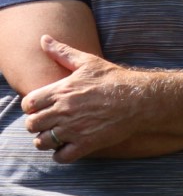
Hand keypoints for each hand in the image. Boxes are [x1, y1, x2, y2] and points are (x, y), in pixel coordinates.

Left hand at [22, 34, 141, 162]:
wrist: (140, 98)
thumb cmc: (114, 79)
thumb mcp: (88, 62)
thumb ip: (62, 52)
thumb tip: (43, 38)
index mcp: (60, 91)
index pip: (28, 104)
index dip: (32, 107)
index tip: (42, 107)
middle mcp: (63, 111)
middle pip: (32, 124)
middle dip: (38, 124)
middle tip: (50, 122)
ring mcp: (74, 129)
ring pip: (42, 142)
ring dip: (46, 140)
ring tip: (56, 136)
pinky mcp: (86, 144)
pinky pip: (61, 156)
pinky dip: (61, 154)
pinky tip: (69, 146)